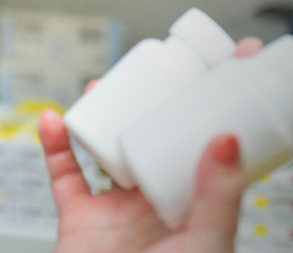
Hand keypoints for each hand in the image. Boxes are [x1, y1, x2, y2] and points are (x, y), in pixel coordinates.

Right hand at [39, 37, 263, 252]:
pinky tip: (53, 119)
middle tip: (168, 61)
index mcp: (198, 208)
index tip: (239, 59)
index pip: (217, 144)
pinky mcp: (79, 219)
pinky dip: (53, 147)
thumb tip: (229, 136)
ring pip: (111, 148)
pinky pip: (64, 176)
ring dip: (105, 113)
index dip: (228, 101)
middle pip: (161, 136)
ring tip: (106, 82)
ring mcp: (118, 210)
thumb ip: (218, 197)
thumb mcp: (204, 246)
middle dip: (161, 98)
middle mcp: (160, 203)